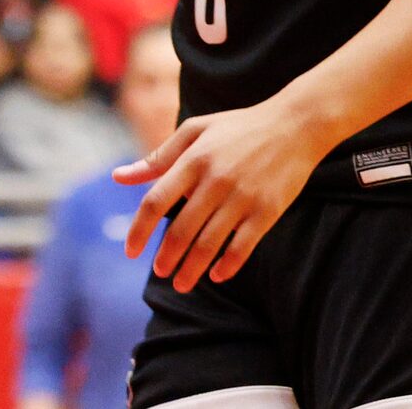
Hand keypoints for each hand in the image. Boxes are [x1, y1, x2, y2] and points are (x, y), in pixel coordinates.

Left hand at [118, 99, 332, 291]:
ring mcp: (242, 198)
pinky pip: (243, 246)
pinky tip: (216, 275)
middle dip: (167, 257)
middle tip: (160, 273)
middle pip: (182, 229)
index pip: (156, 201)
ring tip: (181, 283)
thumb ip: (157, 158)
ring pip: (210, 243)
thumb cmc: (237, 128)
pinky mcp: (267, 212)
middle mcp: (215, 181)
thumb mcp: (193, 131)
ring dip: (192, 269)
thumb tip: (118, 177)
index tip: (130, 251)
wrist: (293, 127)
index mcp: (192, 160)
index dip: (139, 230)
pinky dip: (228, 265)